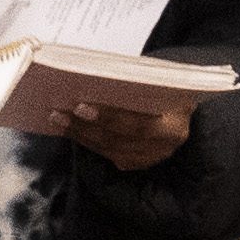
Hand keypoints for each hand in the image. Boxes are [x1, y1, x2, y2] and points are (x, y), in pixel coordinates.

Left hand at [67, 95, 197, 173]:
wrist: (182, 109)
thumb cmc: (168, 91)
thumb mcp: (163, 85)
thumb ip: (139, 84)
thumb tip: (96, 75)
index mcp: (174, 126)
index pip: (138, 125)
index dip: (109, 117)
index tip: (81, 105)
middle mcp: (163, 148)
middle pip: (118, 139)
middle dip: (85, 126)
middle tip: (59, 112)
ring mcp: (148, 158)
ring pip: (108, 149)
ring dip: (80, 134)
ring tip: (58, 118)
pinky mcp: (134, 163)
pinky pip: (106, 153)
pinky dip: (86, 141)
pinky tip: (69, 129)